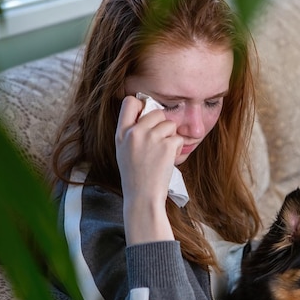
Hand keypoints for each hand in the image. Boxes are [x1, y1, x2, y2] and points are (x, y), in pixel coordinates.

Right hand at [115, 95, 182, 243]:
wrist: (142, 197)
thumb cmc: (135, 176)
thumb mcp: (123, 151)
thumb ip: (131, 132)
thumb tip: (146, 113)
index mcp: (121, 133)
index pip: (129, 102)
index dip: (142, 106)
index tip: (146, 116)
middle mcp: (135, 132)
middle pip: (156, 112)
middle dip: (162, 124)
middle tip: (159, 141)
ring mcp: (151, 138)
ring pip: (170, 124)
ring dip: (171, 136)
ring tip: (162, 153)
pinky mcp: (166, 146)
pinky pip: (178, 137)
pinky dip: (177, 148)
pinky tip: (168, 160)